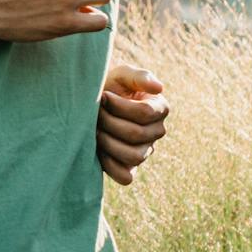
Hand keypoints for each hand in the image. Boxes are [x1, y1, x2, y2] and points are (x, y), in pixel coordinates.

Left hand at [98, 65, 167, 185]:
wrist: (91, 103)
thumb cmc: (110, 86)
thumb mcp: (122, 74)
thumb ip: (139, 77)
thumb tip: (159, 88)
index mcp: (160, 109)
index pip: (144, 113)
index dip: (119, 106)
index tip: (102, 96)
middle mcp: (156, 132)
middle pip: (136, 134)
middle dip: (109, 122)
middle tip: (95, 113)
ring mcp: (145, 151)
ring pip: (133, 156)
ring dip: (108, 142)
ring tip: (95, 129)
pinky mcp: (130, 167)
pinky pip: (126, 177)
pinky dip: (110, 166)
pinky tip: (97, 149)